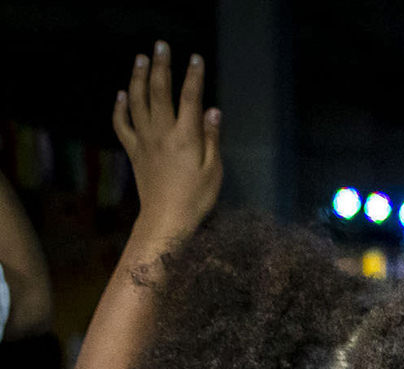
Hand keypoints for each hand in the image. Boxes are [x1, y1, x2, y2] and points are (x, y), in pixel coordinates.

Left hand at [113, 43, 221, 239]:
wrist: (166, 218)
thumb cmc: (197, 198)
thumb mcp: (214, 170)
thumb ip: (212, 138)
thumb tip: (213, 110)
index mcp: (186, 136)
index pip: (190, 98)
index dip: (193, 76)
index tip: (195, 58)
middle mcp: (162, 132)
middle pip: (159, 91)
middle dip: (161, 66)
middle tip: (161, 45)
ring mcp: (144, 140)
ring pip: (137, 101)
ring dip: (138, 77)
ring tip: (141, 58)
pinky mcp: (133, 150)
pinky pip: (122, 124)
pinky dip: (120, 107)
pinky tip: (122, 94)